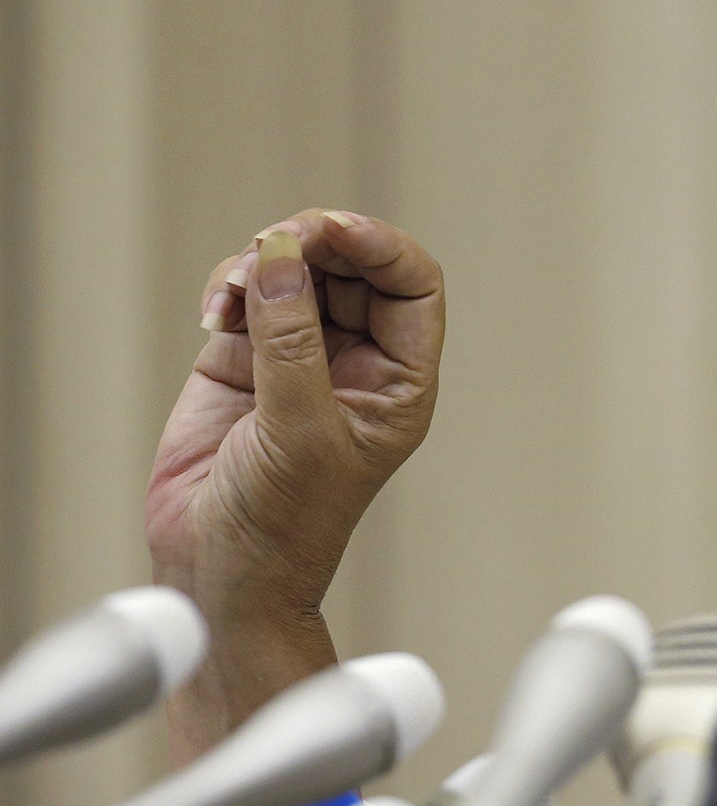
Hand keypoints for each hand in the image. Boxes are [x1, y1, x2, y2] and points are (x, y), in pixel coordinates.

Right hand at [146, 210, 444, 755]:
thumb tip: (282, 258)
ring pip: (296, 272)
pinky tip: (215, 309)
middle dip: (315, 243)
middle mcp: (355, 361)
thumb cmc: (280, 525)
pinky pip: (244, 295)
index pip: (412, 285)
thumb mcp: (298, 431)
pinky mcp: (240, 361)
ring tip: (233, 289)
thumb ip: (292, 341)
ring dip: (266, 261)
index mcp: (399, 379)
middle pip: (352, 266)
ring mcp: (297, 357)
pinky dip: (229, 285)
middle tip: (274, 241)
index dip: (379, 245)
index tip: (329, 229)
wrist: (215, 576)